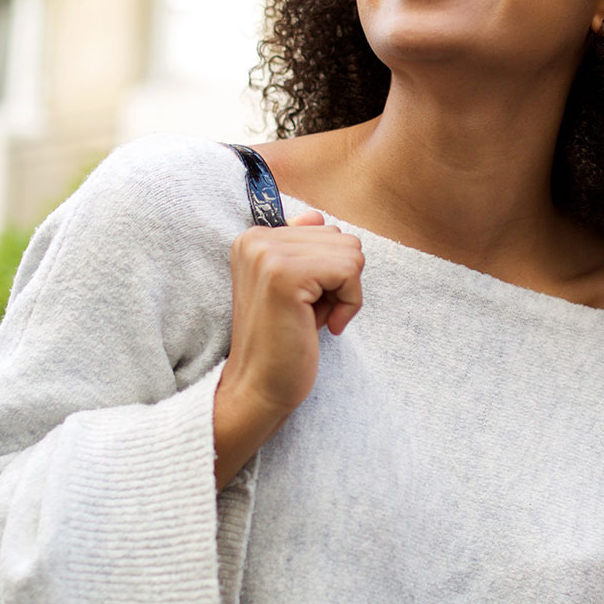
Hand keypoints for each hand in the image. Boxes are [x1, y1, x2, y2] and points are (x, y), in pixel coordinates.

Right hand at [219, 209, 364, 418]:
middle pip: (341, 238)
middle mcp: (255, 239)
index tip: (304, 303)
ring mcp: (267, 255)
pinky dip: (349, 303)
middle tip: (309, 315)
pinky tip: (325, 326)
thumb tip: (316, 215)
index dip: (328, 272)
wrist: (258, 388)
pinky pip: (349, 270)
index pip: (324, 230)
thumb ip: (302, 248)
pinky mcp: (284, 275)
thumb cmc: (283, 342)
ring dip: (344, 293)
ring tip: (313, 319)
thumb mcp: (293, 286)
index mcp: (254, 238)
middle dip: (339, 281)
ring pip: (350, 252)